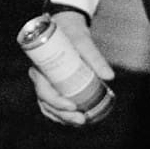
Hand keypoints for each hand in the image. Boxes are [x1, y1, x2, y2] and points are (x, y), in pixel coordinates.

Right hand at [29, 12, 114, 128]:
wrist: (67, 26)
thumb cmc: (72, 33)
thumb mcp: (84, 43)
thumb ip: (96, 59)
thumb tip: (110, 77)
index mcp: (41, 67)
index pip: (44, 90)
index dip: (56, 102)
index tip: (72, 106)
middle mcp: (40, 78)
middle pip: (46, 103)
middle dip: (63, 115)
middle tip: (81, 119)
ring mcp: (45, 83)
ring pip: (49, 107)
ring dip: (63, 118)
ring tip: (81, 122)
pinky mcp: (53, 86)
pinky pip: (53, 104)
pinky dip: (62, 114)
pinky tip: (75, 120)